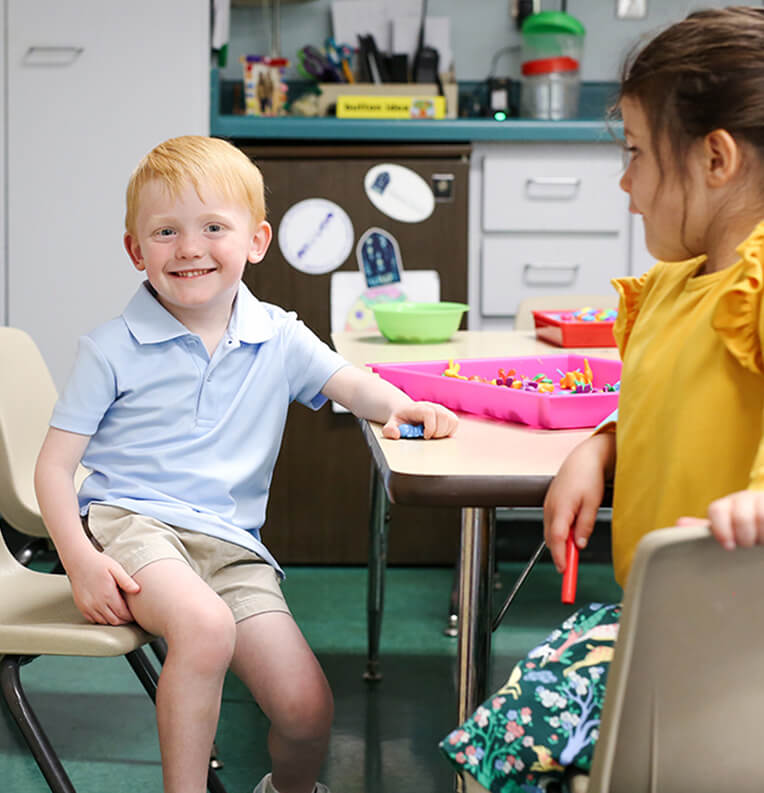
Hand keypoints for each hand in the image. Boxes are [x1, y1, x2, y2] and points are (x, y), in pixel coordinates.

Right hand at [66, 548, 140, 624]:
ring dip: (113, 620)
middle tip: (129, 616)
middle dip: (123, 620)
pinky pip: (93, 620)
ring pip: (104, 622)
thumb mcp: (115, 569)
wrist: (79, 562)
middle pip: (114, 621)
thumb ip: (126, 581)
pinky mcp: (81, 607)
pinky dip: (102, 619)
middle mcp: (96, 604)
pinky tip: (107, 613)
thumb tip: (137, 590)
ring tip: (120, 614)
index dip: (130, 616)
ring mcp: (87, 606)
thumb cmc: (98, 564)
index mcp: (107, 595)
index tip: (135, 614)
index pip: (122, 613)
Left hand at [381, 401, 457, 439]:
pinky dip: (450, 430)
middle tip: (428, 436)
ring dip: (444, 432)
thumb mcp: (391, 424)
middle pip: (443, 417)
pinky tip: (439, 433)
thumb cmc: (401, 420)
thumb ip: (389, 430)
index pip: (429, 413)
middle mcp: (432, 406)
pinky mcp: (447, 414)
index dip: (430, 426)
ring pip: (451, 420)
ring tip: (433, 435)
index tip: (425, 436)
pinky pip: (455, 422)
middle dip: (437, 432)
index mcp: (418, 408)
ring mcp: (441, 409)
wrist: (406, 412)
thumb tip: (396, 434)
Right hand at [543, 432, 614, 572]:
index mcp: (561, 507)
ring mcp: (548, 505)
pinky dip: (558, 534)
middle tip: (569, 570)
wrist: (583, 458)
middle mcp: (550, 507)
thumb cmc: (588, 477)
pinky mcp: (550, 503)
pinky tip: (568, 536)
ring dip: (559, 544)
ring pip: (550, 531)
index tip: (565, 571)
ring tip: (571, 555)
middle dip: (559, 554)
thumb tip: (580, 544)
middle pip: (550, 538)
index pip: (556, 538)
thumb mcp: (593, 503)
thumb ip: (585, 525)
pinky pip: (551, 523)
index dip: (560, 556)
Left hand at [678, 489, 763, 549]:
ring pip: (761, 517)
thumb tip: (679, 524)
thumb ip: (704, 528)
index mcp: (725, 505)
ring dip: (761, 535)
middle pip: (741, 516)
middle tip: (748, 545)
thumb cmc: (739, 527)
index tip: (728, 546)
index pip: (717, 511)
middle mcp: (742, 499)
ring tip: (760, 542)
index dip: (721, 530)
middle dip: (745, 536)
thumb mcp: (723, 528)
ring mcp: (760, 500)